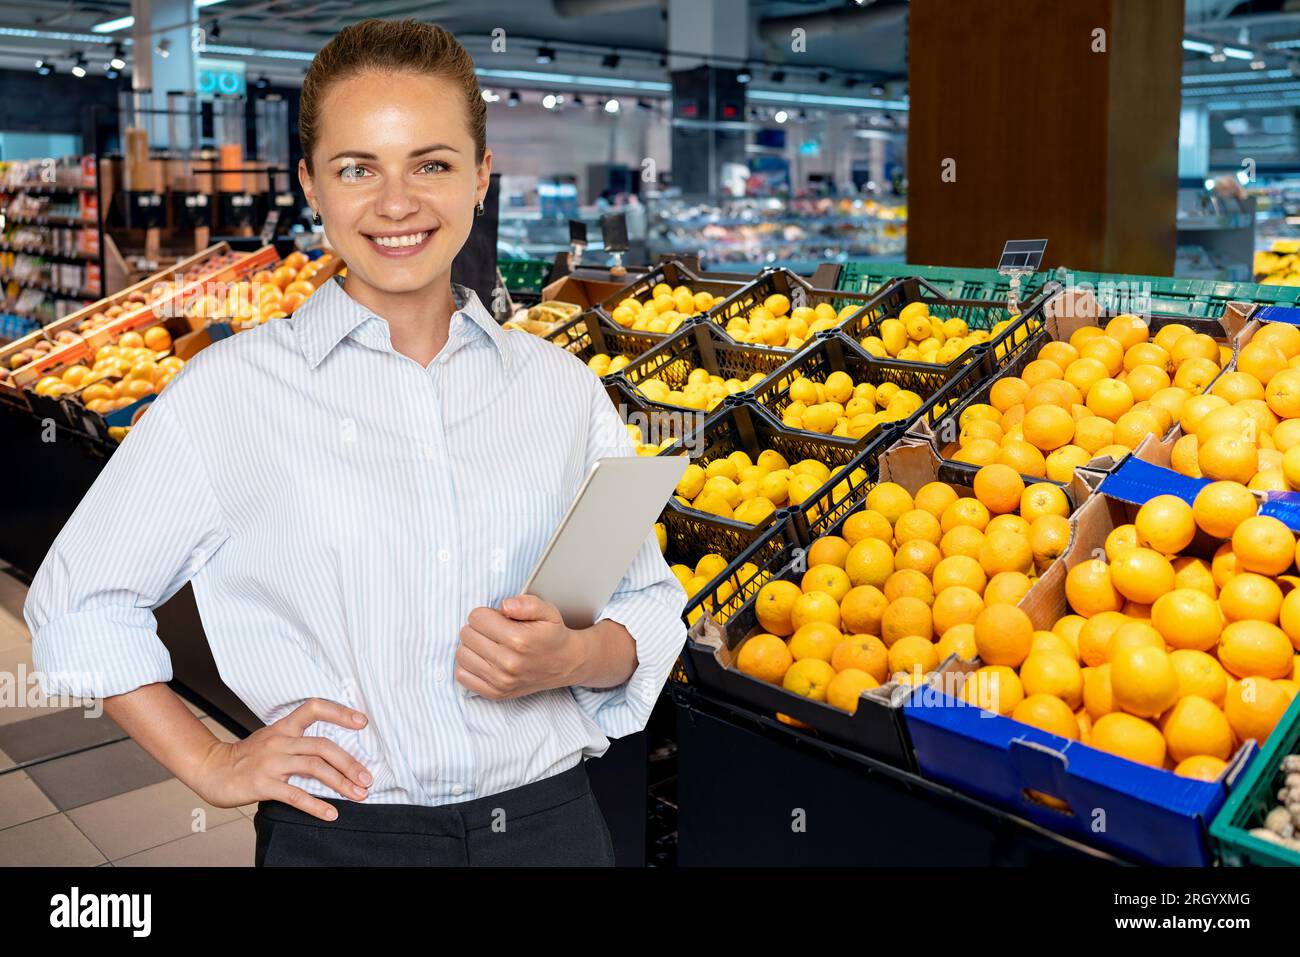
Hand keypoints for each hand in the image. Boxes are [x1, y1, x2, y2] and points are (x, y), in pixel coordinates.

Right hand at [191, 698, 372, 821]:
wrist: (211, 769)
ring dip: (340, 782)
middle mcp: (280, 741)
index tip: (362, 722)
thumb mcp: (272, 739)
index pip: (314, 708)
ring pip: (314, 767)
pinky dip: (316, 805)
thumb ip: (297, 741)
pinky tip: (331, 813)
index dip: (340, 712)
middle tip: (367, 778)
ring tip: (358, 794)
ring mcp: (271, 762)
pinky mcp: (262, 784)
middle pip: (322, 746)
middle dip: (349, 762)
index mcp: (283, 727)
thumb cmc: (245, 757)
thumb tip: (332, 753)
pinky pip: (295, 795)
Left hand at [455, 594, 587, 699]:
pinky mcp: (496, 693)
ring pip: (462, 654)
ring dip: (472, 646)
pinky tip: (485, 659)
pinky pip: (462, 676)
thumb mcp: (548, 611)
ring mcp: (501, 681)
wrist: (566, 664)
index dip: (486, 613)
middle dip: (478, 628)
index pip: (476, 617)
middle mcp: (508, 663)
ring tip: (489, 644)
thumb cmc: (553, 635)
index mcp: (519, 640)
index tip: (498, 618)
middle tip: (495, 631)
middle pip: (466, 635)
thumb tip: (505, 605)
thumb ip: (527, 603)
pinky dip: (469, 665)